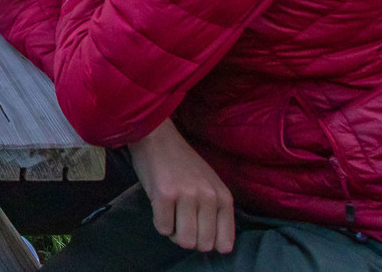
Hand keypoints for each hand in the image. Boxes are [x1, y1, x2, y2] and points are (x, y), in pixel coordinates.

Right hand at [129, 119, 234, 252]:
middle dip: (188, 238)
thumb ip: (216, 211)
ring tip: (169, 215)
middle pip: (202, 245)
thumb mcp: (210, 184)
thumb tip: (215, 246)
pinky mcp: (164, 194)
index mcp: (223, 196)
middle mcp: (208, 197)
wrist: (156, 135)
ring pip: (183, 241)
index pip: (224, 243)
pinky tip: (159, 206)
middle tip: (179, 221)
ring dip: (173, 233)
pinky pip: (163, 228)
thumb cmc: (182, 162)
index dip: (208, 243)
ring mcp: (187, 195)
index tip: (197, 231)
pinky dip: (159, 222)